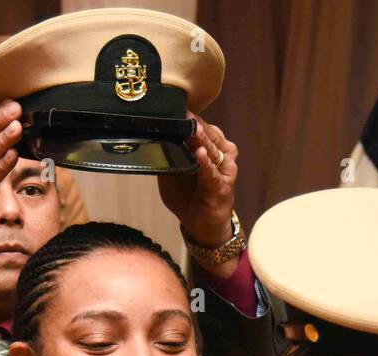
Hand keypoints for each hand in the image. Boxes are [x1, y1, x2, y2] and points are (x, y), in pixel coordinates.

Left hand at [158, 115, 237, 249]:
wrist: (202, 226)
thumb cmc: (190, 197)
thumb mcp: (173, 173)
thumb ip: (168, 156)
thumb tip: (152, 140)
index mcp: (212, 147)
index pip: (201, 127)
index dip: (189, 119)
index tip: (176, 107)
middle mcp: (222, 154)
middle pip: (208, 135)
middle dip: (195, 125)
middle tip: (183, 112)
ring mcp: (224, 170)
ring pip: (212, 150)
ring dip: (202, 139)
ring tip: (193, 128)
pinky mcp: (222, 187)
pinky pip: (212, 173)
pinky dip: (206, 164)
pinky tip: (200, 155)